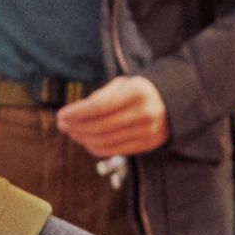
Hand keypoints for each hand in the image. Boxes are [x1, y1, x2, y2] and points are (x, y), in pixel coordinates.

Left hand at [57, 74, 172, 160]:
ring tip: (71, 132)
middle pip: (100, 127)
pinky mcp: (147, 145)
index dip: (77, 113)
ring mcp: (147, 131)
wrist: (174, 102)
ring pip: (105, 142)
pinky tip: (85, 140)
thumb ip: (100, 96)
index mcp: (138, 92)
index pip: (99, 107)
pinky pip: (114, 151)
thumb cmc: (140, 90)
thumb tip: (74, 114)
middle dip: (76, 127)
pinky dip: (95, 147)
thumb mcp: (123, 84)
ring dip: (83, 138)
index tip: (61, 114)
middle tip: (62, 124)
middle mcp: (144, 112)